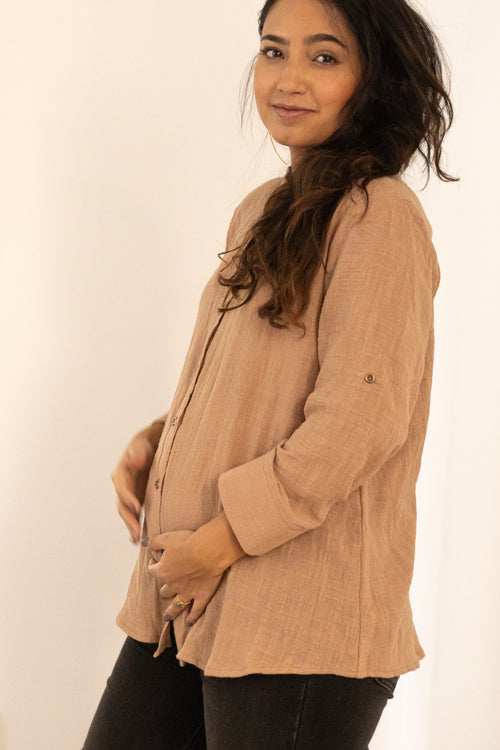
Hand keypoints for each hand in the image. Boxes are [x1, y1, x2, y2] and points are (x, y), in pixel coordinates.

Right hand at [111, 422, 162, 542]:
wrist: (155, 442)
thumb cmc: (149, 440)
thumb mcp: (144, 442)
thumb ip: (140, 452)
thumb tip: (134, 461)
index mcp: (121, 472)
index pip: (122, 487)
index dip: (128, 497)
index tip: (137, 506)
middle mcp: (122, 485)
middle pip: (122, 505)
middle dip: (129, 519)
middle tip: (137, 532)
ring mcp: (130, 493)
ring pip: (127, 513)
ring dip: (131, 526)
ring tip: (138, 540)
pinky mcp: (138, 498)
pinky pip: (135, 514)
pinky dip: (136, 525)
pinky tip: (139, 539)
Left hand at [145, 530, 224, 625]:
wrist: (208, 550)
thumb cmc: (187, 541)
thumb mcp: (166, 537)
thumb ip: (153, 542)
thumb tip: (142, 543)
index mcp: (163, 571)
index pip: (152, 570)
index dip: (153, 565)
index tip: (155, 561)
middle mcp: (173, 584)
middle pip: (164, 590)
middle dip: (164, 589)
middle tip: (164, 590)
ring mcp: (188, 592)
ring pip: (176, 605)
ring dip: (171, 612)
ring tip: (167, 617)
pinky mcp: (202, 595)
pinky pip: (196, 610)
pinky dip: (192, 618)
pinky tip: (189, 623)